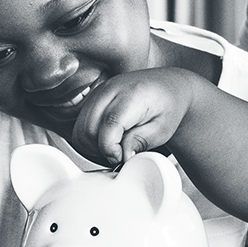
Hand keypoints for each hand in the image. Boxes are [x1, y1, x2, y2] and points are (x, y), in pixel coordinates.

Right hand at [72, 68, 197, 165]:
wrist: (168, 88)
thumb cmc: (168, 106)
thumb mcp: (162, 129)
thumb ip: (140, 141)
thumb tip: (121, 157)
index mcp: (132, 94)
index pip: (110, 124)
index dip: (111, 148)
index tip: (121, 158)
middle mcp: (111, 90)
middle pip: (89, 129)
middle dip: (101, 150)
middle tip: (120, 156)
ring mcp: (99, 93)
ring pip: (80, 130)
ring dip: (93, 146)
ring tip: (115, 148)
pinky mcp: (92, 98)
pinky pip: (80, 126)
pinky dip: (89, 139)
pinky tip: (107, 141)